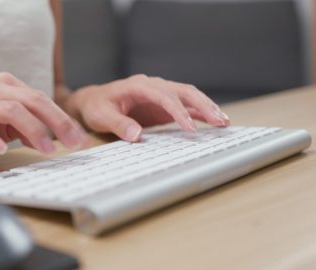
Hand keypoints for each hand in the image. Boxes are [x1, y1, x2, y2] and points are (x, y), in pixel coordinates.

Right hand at [0, 72, 88, 157]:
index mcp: (7, 86)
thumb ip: (27, 125)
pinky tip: (3, 150)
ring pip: (11, 110)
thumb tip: (53, 139)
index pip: (42, 99)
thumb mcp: (4, 121)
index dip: (63, 118)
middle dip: (57, 122)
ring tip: (46, 149)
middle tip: (72, 143)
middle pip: (33, 101)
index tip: (80, 138)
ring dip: (32, 130)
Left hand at [66, 74, 230, 141]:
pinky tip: (215, 122)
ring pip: (189, 97)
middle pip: (184, 91)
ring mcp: (160, 95)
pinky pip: (185, 107)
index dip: (178, 111)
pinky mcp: (163, 106)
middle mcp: (153, 86)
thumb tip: (136, 135)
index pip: (164, 95)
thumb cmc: (96, 107)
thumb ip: (118, 124)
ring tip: (224, 122)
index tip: (190, 128)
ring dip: (207, 108)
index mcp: (138, 85)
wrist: (93, 102)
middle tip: (220, 121)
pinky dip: (200, 114)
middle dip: (203, 105)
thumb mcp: (101, 116)